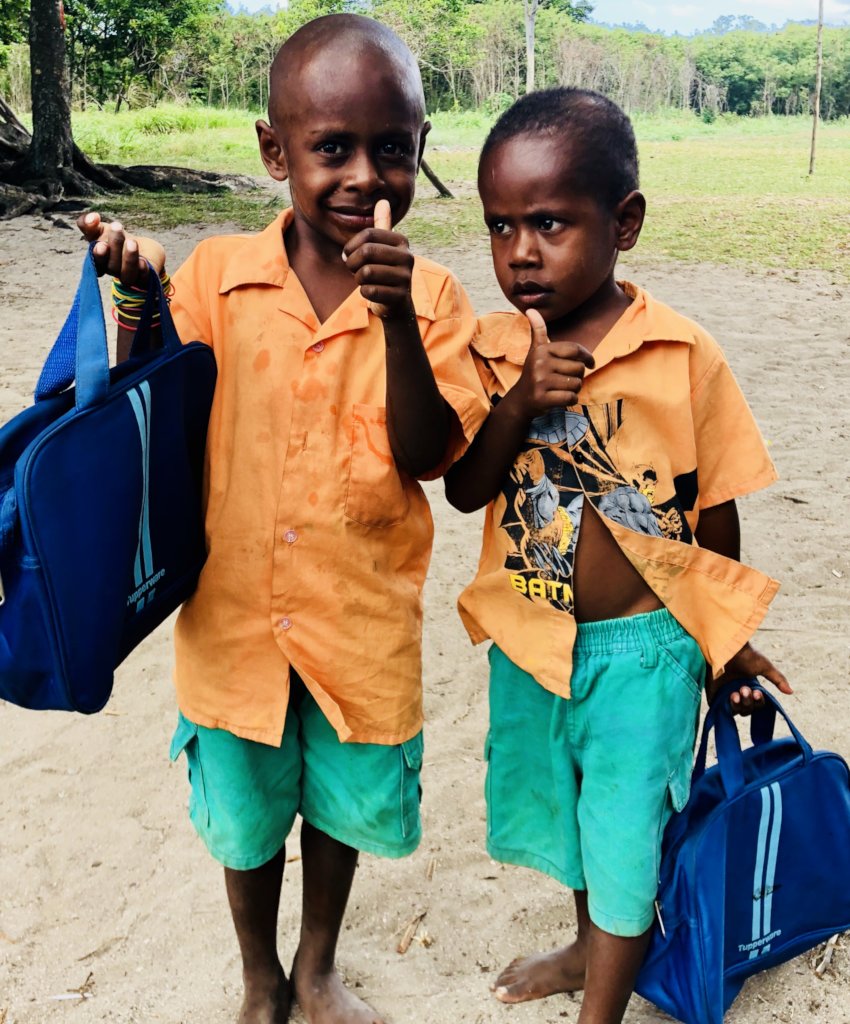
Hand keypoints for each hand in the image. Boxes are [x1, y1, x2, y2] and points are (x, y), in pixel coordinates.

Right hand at [77, 212, 165, 285]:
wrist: (144, 249)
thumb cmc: (118, 239)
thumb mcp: (101, 229)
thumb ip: (89, 224)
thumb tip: (92, 217)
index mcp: (100, 263)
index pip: (95, 263)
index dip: (98, 256)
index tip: (101, 244)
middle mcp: (114, 273)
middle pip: (112, 265)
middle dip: (115, 245)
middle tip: (117, 226)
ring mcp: (130, 277)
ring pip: (127, 273)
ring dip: (129, 259)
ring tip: (132, 242)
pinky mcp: (146, 278)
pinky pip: (144, 278)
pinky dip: (143, 270)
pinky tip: (143, 261)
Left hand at [342, 199, 413, 319]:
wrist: (396, 303)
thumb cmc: (383, 271)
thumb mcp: (383, 247)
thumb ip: (382, 226)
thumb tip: (383, 201)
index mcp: (401, 240)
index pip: (368, 234)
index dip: (351, 246)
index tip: (348, 255)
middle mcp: (407, 256)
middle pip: (366, 252)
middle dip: (352, 263)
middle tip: (353, 270)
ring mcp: (406, 277)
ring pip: (366, 273)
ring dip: (358, 279)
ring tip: (365, 281)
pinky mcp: (401, 296)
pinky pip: (370, 291)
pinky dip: (365, 293)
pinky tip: (372, 292)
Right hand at [503, 309, 594, 421]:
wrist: (521, 400)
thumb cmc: (535, 373)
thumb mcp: (536, 350)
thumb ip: (538, 330)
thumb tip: (531, 309)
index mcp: (542, 350)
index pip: (575, 350)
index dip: (588, 357)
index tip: (591, 364)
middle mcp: (540, 363)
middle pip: (579, 369)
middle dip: (578, 376)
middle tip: (566, 380)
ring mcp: (540, 381)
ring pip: (576, 384)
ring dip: (574, 389)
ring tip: (561, 389)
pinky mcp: (542, 398)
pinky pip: (570, 398)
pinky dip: (570, 400)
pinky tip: (560, 399)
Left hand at [705, 641, 792, 715]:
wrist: (726, 648)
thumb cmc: (745, 656)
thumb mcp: (765, 666)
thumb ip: (778, 679)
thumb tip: (791, 692)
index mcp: (750, 688)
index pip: (757, 704)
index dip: (758, 702)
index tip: (757, 693)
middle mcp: (738, 693)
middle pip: (747, 710)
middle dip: (748, 702)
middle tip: (744, 689)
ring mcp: (725, 696)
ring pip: (735, 711)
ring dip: (739, 705)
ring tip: (735, 693)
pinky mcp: (713, 696)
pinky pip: (720, 711)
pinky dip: (727, 707)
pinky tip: (731, 697)